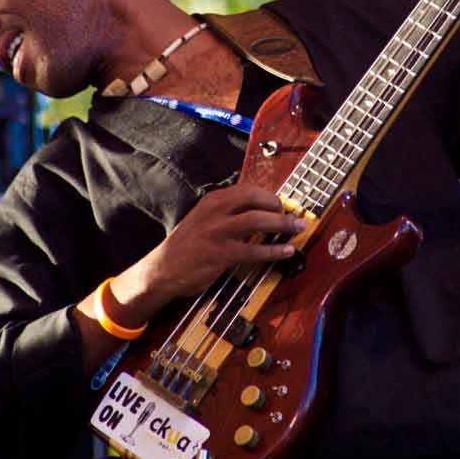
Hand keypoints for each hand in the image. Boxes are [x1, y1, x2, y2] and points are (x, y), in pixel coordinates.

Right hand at [125, 183, 305, 306]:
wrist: (162, 269)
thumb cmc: (187, 245)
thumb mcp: (204, 218)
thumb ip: (227, 212)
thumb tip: (259, 211)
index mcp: (213, 200)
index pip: (248, 189)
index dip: (269, 196)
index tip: (282, 205)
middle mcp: (215, 211)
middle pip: (255, 199)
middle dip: (279, 207)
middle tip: (293, 216)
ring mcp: (217, 232)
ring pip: (257, 221)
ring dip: (281, 224)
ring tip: (297, 229)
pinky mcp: (220, 254)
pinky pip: (254, 250)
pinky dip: (274, 250)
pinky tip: (285, 252)